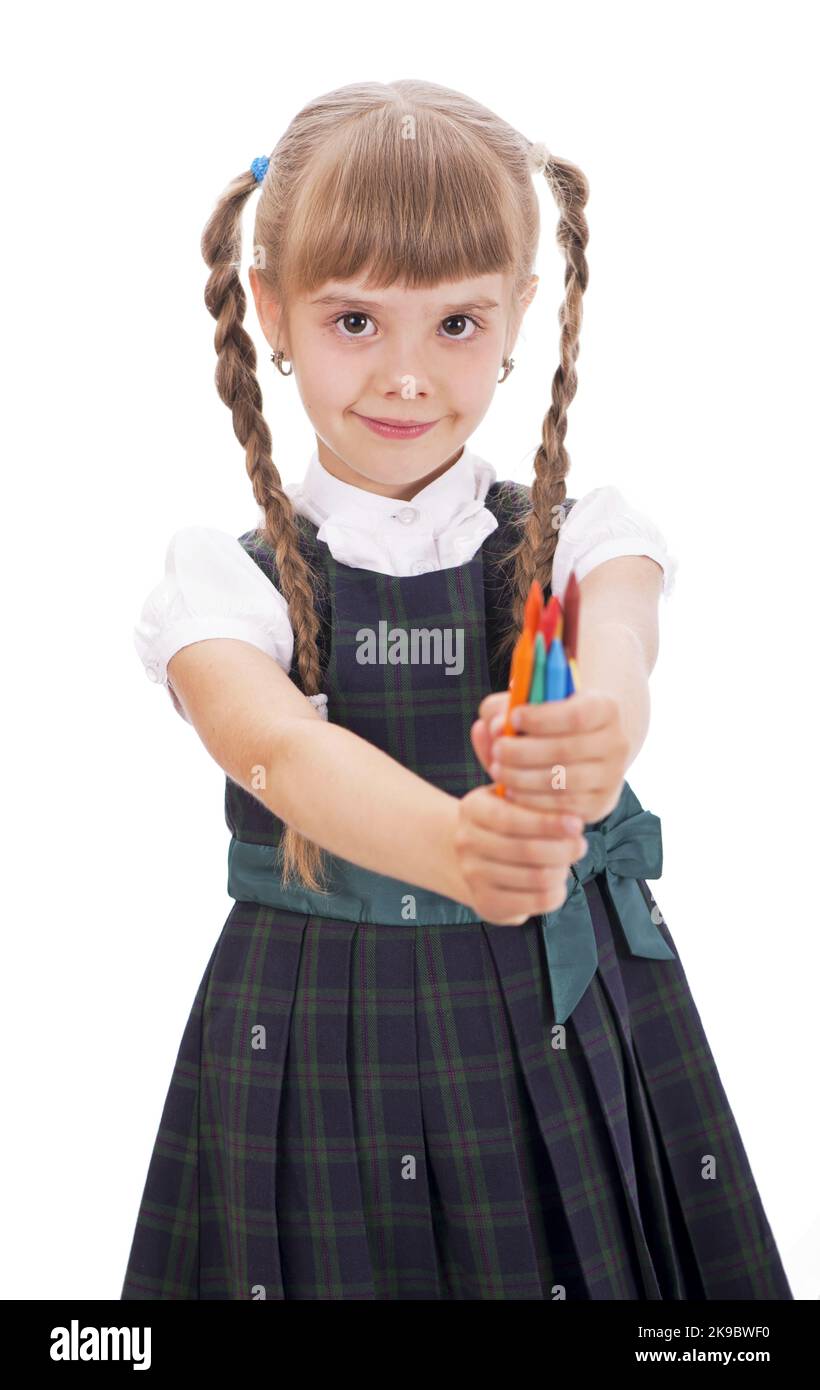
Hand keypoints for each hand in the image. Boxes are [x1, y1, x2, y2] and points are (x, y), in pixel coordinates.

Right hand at [453, 784, 587, 925]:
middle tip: (580, 846)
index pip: (511, 819)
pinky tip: (558, 883)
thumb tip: (572, 820)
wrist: (479, 855)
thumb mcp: (516, 802)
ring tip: (567, 863)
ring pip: (535, 878)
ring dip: (561, 871)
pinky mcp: (486, 903)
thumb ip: (538, 804)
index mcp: (472, 809)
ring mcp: (472, 874)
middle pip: (525, 851)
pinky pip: (535, 901)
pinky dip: (556, 893)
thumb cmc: (508, 823)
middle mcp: (465, 842)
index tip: (577, 824)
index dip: (547, 823)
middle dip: (562, 849)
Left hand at [471, 689, 629, 824]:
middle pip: (566, 751)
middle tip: (497, 750)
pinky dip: (531, 801)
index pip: (577, 715)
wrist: (584, 753)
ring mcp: (611, 778)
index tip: (513, 717)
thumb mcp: (529, 706)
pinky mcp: (600, 805)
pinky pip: (562, 808)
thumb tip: (494, 727)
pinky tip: (510, 791)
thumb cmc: (548, 723)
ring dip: (522, 778)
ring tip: (497, 770)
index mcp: (605, 708)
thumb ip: (504, 709)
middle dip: (523, 752)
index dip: (542, 718)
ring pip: (563, 783)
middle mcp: (616, 743)